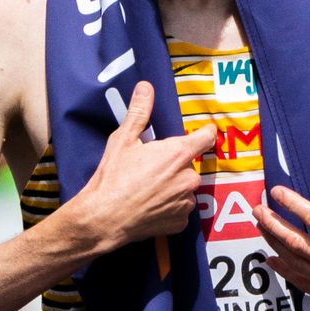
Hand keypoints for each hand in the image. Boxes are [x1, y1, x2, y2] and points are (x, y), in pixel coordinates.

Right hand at [58, 81, 215, 254]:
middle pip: (190, 165)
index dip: (204, 133)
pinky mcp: (181, 222)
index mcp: (177, 154)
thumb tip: (146, 88)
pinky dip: (170, 207)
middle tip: (152, 169)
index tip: (204, 131)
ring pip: (185, 188)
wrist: (104, 219)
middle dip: (175, 165)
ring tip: (148, 189)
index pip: (205, 137)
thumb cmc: (112, 178)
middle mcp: (188, 178)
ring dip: (173, 187)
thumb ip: (139, 113)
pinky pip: (180, 209)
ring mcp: (186, 202)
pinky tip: (151, 206)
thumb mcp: (123, 140)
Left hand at [255, 160, 309, 310]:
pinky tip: (273, 261)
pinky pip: (304, 285)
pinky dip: (286, 272)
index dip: (293, 204)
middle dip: (273, 225)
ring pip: (296, 264)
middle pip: (297, 243)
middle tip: (257, 210)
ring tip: (260, 228)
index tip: (276, 192)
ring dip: (275, 245)